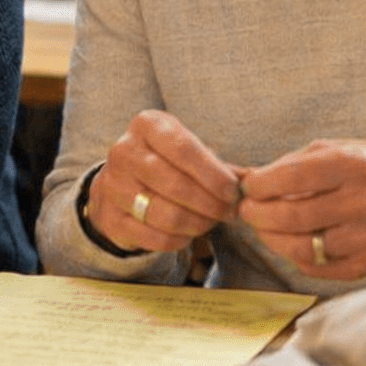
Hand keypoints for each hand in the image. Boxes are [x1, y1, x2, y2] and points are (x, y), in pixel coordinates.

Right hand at [87, 110, 240, 253]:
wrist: (119, 183)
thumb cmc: (165, 162)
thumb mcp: (187, 150)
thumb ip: (219, 166)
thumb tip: (253, 183)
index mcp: (146, 125)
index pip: (183, 148)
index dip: (213, 174)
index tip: (233, 192)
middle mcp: (124, 151)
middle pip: (175, 184)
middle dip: (210, 203)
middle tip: (229, 213)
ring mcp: (114, 185)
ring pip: (166, 214)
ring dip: (199, 224)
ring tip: (212, 222)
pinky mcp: (112, 217)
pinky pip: (155, 237)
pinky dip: (180, 240)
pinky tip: (189, 233)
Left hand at [237, 139, 365, 280]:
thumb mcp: (338, 150)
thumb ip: (293, 163)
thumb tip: (249, 177)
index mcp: (351, 165)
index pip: (293, 176)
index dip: (261, 184)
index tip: (247, 186)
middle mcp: (361, 202)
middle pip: (294, 216)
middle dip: (259, 215)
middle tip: (246, 211)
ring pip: (303, 246)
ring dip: (271, 239)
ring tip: (262, 228)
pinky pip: (319, 267)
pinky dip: (294, 256)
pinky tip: (288, 244)